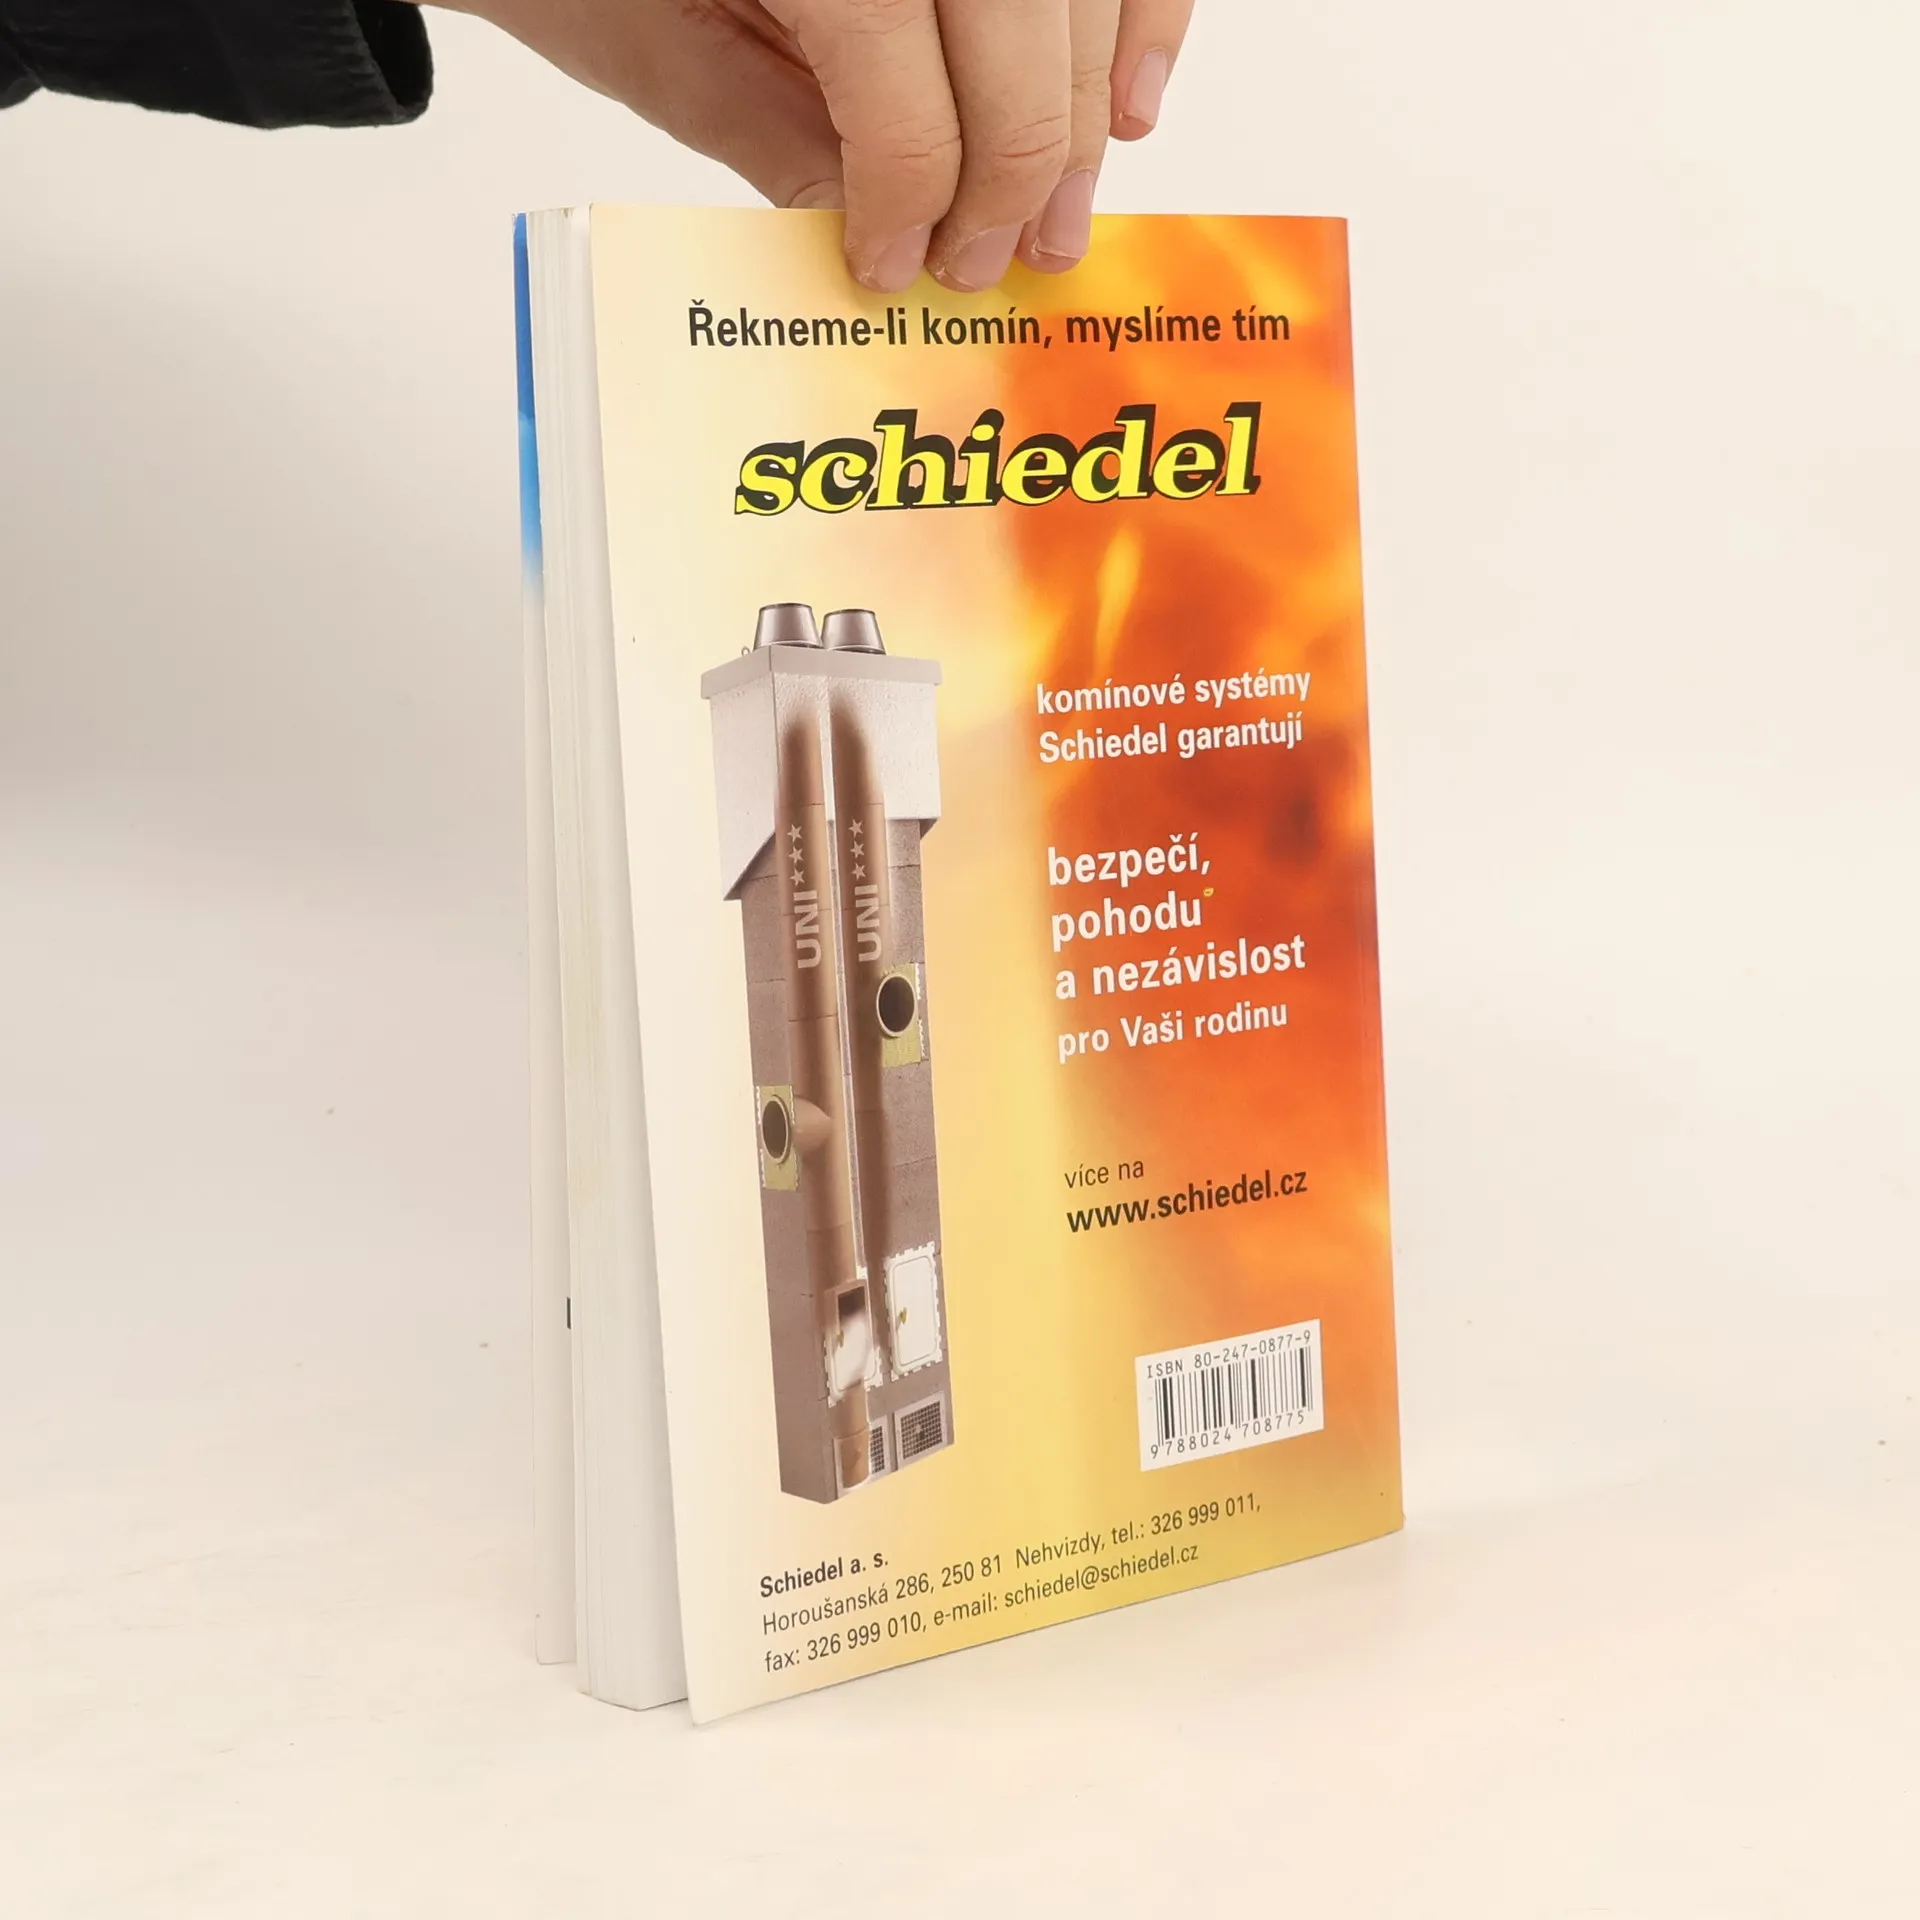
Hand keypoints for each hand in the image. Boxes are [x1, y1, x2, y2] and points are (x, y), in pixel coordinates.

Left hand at [439, 0, 1193, 289]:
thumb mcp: (642, 35)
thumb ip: (762, 128)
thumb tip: (879, 226)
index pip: (900, 86)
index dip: (914, 196)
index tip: (898, 268)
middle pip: (1019, 40)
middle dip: (1017, 174)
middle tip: (989, 266)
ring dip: (1086, 117)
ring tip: (1059, 220)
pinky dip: (1141, 18)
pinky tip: (1132, 106)